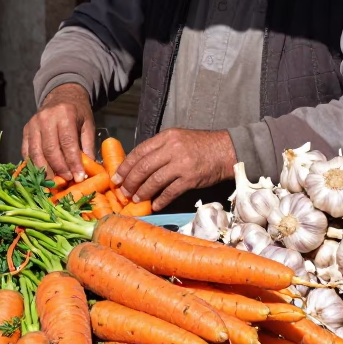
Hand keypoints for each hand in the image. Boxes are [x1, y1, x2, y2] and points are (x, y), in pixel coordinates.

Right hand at [21, 83, 95, 182]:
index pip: (68, 143)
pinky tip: (41, 173)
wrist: (61, 95)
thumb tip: (88, 168)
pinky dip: (33, 164)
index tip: (78, 177)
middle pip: (50, 149)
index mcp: (64, 115)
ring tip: (54, 182)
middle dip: (59, 168)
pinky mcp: (26, 130)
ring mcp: (33, 124)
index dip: (73, 162)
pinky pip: (26, 151)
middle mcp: (46, 118)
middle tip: (67, 180)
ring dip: (44, 170)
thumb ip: (88, 145)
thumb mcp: (88, 124)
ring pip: (36, 152)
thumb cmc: (77, 112)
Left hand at [113, 128, 236, 211]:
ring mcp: (182, 164)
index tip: (116, 177)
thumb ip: (159, 149)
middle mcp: (172, 149)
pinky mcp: (190, 178)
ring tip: (136, 199)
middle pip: (143, 167)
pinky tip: (154, 206)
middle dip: (130, 181)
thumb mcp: (178, 139)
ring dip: (143, 192)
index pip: (139, 152)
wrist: (226, 150)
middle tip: (123, 192)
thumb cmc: (200, 146)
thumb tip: (138, 165)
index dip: (125, 166)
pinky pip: (170, 192)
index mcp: (166, 137)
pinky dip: (161, 200)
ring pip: (154, 181)